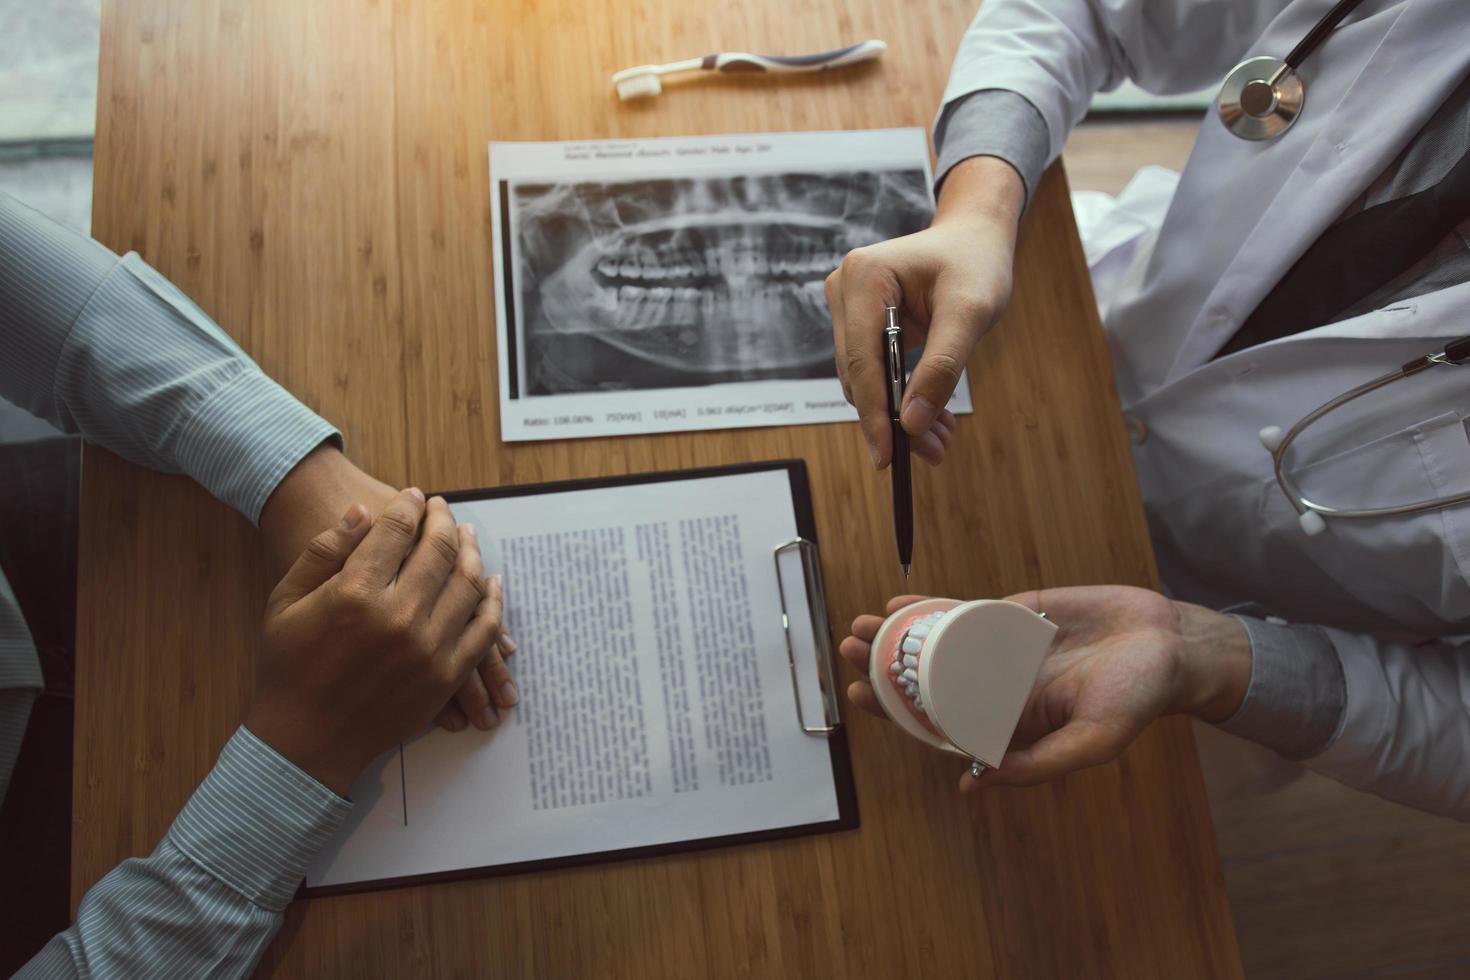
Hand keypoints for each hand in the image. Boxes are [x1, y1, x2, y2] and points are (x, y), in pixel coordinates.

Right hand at [246, 488, 506, 795]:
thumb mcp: (286, 601)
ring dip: (471, 552)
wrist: (304, 740)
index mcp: (355, 592)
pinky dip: (492, 601)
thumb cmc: (287, 667)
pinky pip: (483, 629)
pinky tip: (490, 582)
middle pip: (438, 549)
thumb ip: (324, 551)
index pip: (396, 529)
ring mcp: (427, 648)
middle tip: (444, 509)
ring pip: (467, 583)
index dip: (408, 506)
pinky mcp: (445, 676)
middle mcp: (397, 616)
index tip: (414, 496)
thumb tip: (363, 510)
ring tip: (468, 536)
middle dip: (443, 521)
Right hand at [826, 156, 1023, 468]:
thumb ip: (942, 366)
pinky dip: (899, 397)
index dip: (874, 413)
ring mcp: (846, 306)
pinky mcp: (857, 322)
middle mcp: (844, 289)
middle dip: (892, 419)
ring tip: (939, 439)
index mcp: (864, 277)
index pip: (863, 360)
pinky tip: (930, 418)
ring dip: (897, 413)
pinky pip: (872, 371)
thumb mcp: (970, 312)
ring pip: (864, 380)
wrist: (973, 238)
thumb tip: (912, 423)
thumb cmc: (975, 263)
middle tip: (933, 452)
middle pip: (859, 375)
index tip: (887, 456)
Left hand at [838, 588, 1251, 791]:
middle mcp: (995, 684)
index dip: (895, 710)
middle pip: (925, 677)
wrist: (1170, 643)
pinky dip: (930, 605)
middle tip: (849, 650)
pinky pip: (963, 609)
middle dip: (883, 665)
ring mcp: (1000, 646)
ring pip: (936, 641)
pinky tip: (899, 600)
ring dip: (897, 634)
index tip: (861, 695)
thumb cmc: (1136, 698)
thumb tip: (970, 785)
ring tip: (861, 624)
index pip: (936, 719)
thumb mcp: (1092, 741)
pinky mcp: (1013, 613)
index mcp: (1007, 720)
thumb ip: (1037, 764)